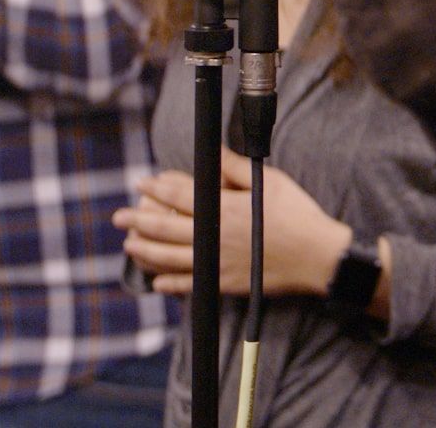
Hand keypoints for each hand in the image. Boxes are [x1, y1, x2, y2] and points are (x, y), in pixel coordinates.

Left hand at [115, 151, 354, 301]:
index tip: (141, 183)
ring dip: (146, 252)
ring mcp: (218, 263)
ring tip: (129, 247)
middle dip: (139, 221)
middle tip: (119, 217)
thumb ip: (235, 168)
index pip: (181, 196)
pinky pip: (191, 285)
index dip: (157, 189)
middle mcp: (215, 236)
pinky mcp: (226, 283)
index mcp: (225, 209)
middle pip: (166, 228)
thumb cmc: (297, 214)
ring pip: (170, 258)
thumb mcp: (270, 182)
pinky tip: (157, 283)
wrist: (316, 256)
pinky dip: (171, 284)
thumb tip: (212, 150)